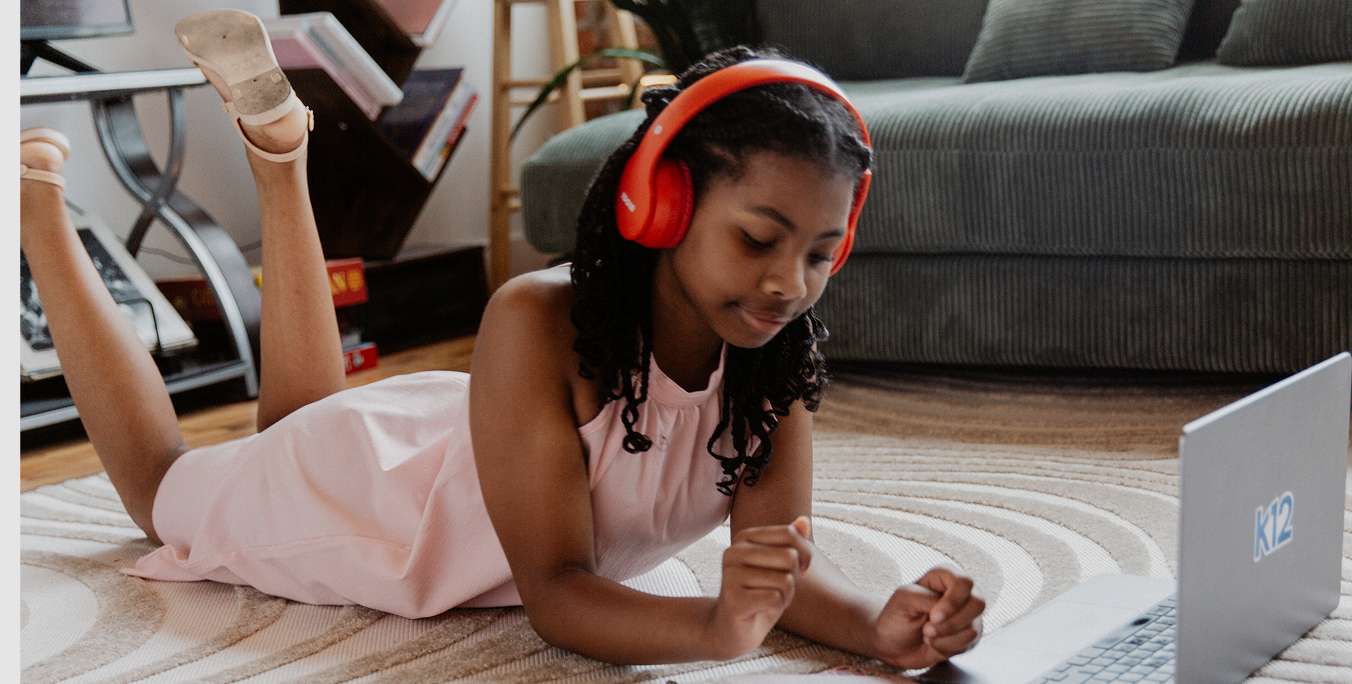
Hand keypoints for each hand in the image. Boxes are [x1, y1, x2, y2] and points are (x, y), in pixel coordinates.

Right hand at [704, 516, 814, 658]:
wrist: (733, 628)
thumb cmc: (761, 593)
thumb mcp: (780, 565)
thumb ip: (791, 542)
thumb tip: (804, 521)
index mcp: (744, 537)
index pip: (789, 534)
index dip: (804, 554)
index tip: (798, 569)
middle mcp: (733, 551)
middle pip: (789, 556)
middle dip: (792, 577)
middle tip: (777, 588)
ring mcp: (730, 575)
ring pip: (784, 580)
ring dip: (784, 596)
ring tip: (767, 599)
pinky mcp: (733, 598)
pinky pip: (775, 598)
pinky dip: (775, 608)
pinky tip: (761, 610)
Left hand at [870, 566, 984, 669]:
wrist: (893, 644)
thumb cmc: (896, 616)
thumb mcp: (904, 600)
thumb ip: (927, 599)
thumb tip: (948, 611)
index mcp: (943, 577)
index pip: (964, 582)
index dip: (952, 602)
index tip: (933, 617)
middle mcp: (959, 593)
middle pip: (977, 603)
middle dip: (951, 623)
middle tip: (927, 630)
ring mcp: (967, 614)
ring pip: (974, 627)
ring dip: (946, 637)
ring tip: (926, 635)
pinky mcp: (969, 635)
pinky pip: (970, 642)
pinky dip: (948, 647)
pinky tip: (933, 644)